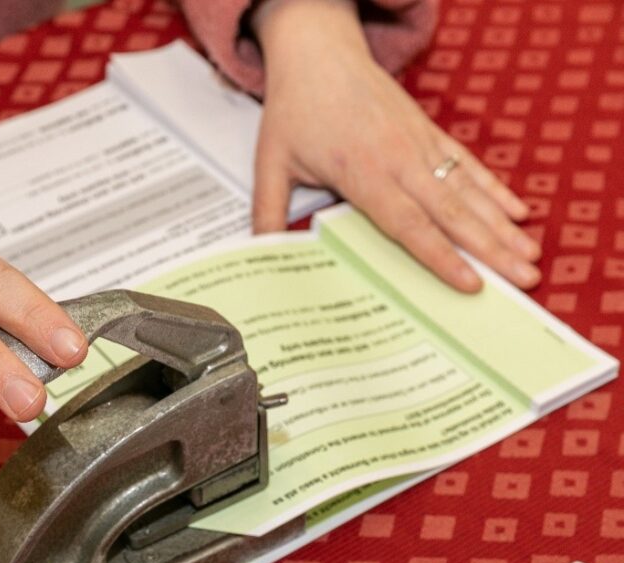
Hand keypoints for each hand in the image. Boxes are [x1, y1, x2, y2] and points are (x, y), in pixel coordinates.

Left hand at [251, 0, 539, 291]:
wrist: (317, 51)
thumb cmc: (295, 109)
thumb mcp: (271, 162)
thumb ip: (268, 211)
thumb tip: (259, 254)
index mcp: (362, 173)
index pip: (407, 224)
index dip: (440, 256)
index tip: (470, 283)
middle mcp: (399, 160)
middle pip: (451, 213)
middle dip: (490, 248)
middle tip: (525, 280)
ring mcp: (420, 144)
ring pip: (468, 191)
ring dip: (501, 225)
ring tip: (530, 255)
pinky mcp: (429, 132)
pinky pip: (468, 165)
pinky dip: (495, 189)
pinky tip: (519, 210)